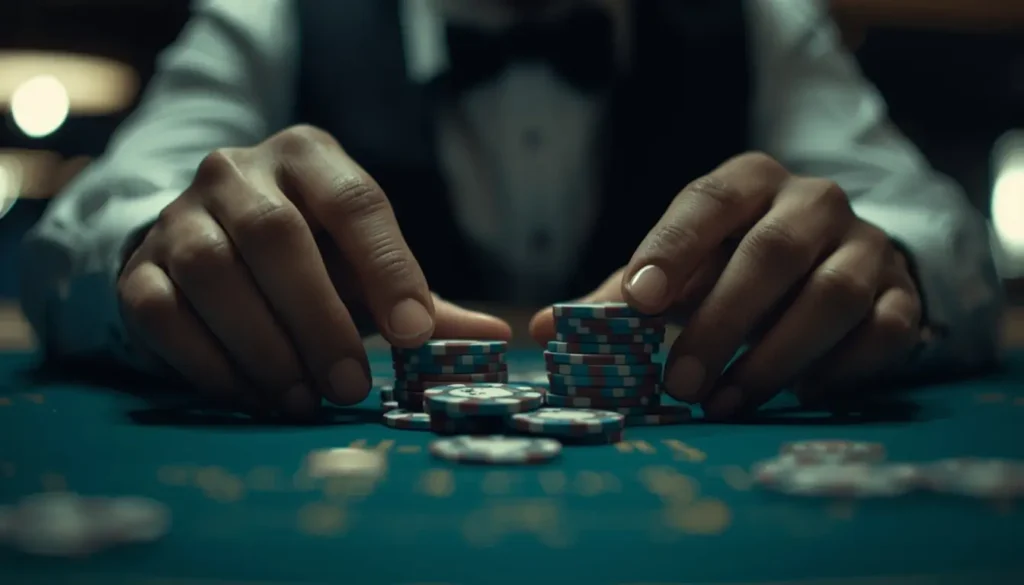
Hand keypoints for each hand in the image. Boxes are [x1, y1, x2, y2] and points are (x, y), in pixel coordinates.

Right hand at [118, 125, 509, 417]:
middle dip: (320, 319)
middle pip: (276, 236)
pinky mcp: (139, 266)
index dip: (388, 267)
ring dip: (266, 347)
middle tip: (353, 386)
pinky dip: (211, 363)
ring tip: (306, 400)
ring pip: (215, 273)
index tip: (414, 334)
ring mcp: (180, 215)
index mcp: (309, 158)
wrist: (204, 243)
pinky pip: (162, 313)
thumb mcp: (362, 266)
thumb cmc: (307, 257)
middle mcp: (237, 172)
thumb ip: (419, 299)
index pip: (355, 201)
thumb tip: (496, 333)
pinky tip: (254, 396)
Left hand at [531, 152, 921, 417]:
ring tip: (724, 405)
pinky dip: (839, 371)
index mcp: (750, 182)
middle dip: (720, 322)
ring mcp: (866, 247)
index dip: (672, 249)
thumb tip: (544, 330)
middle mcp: (814, 202)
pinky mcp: (902, 295)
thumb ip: (621, 296)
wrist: (837, 257)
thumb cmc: (738, 262)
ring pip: (830, 296)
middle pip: (772, 253)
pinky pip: (883, 332)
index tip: (638, 303)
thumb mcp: (683, 266)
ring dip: (773, 358)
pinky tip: (798, 397)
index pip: (708, 201)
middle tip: (678, 383)